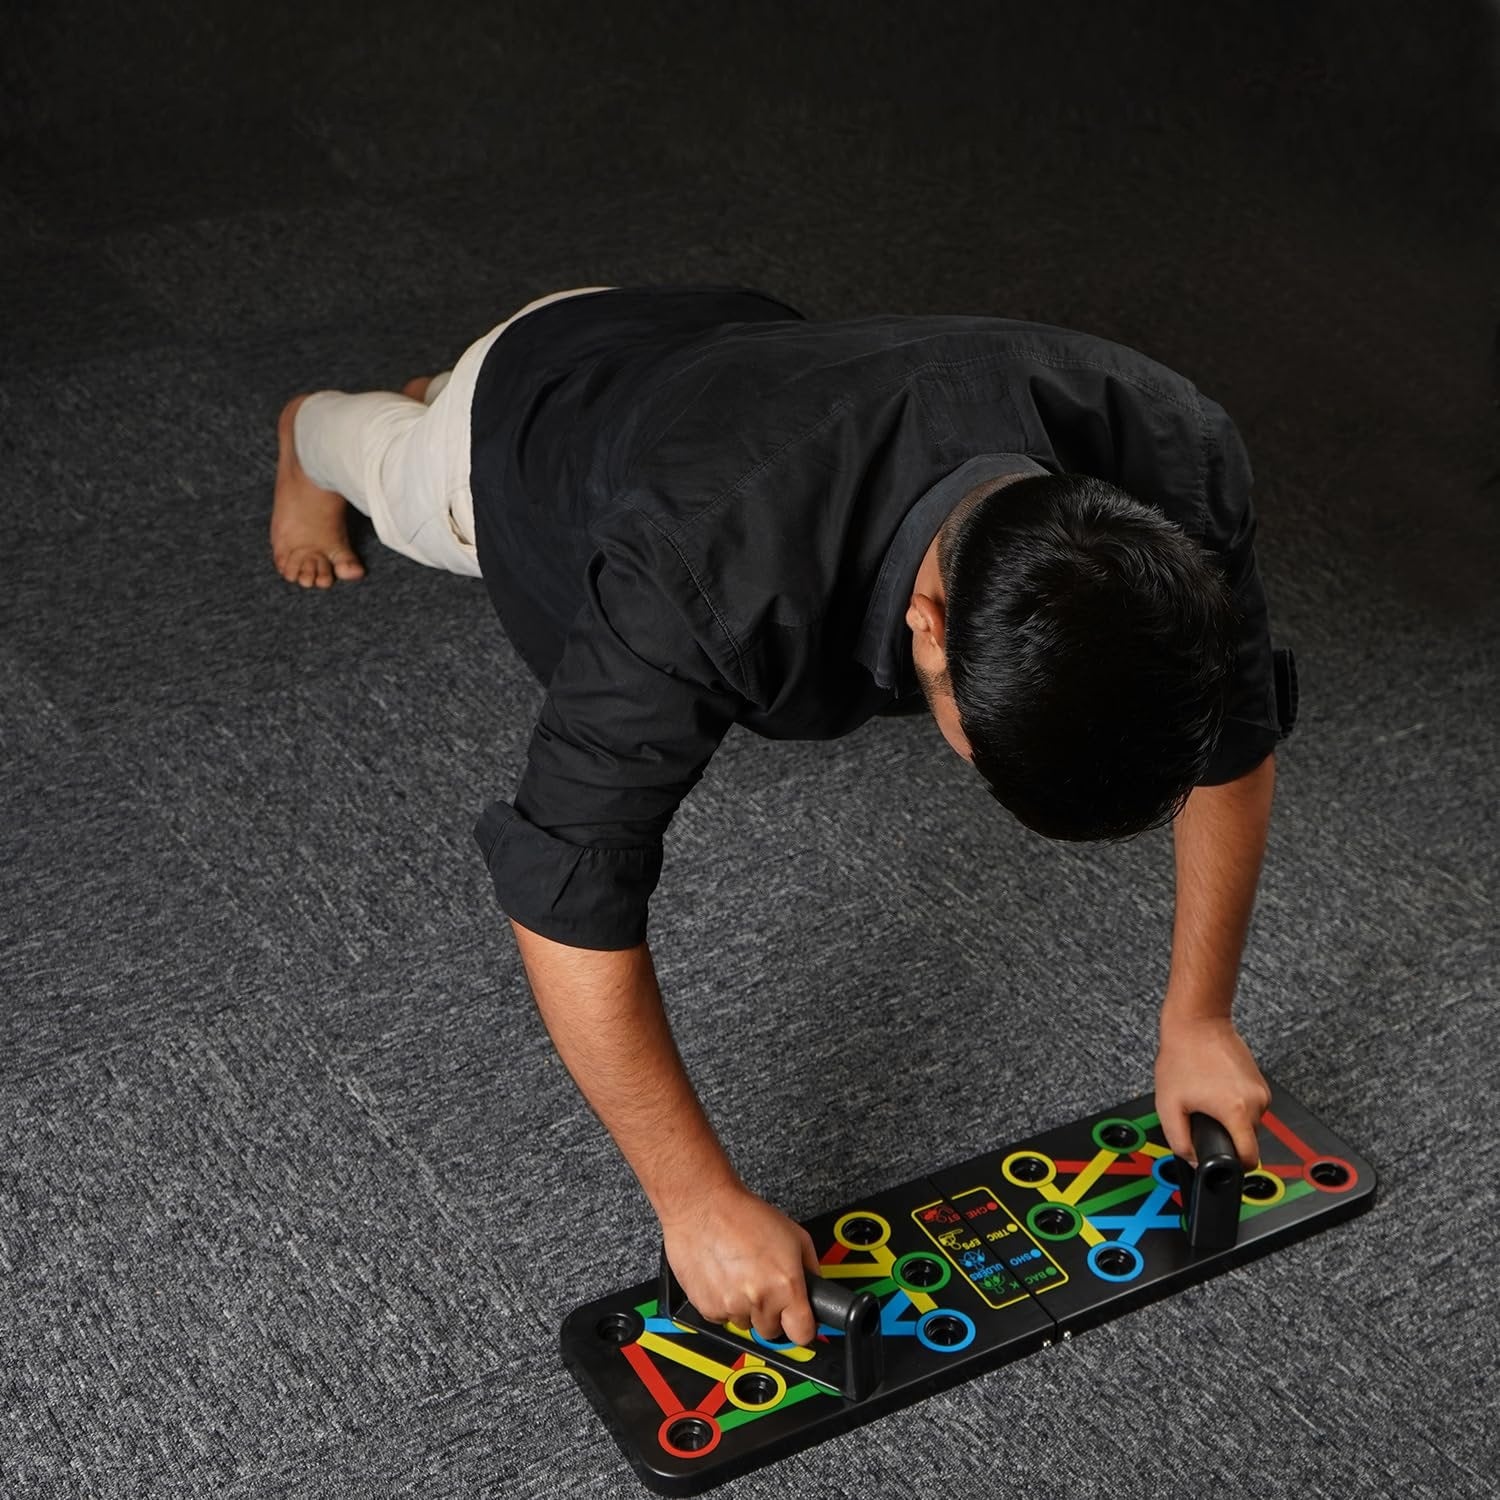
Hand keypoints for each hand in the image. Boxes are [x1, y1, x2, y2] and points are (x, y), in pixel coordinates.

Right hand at [659, 1181, 820, 1344]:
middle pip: (772, 1331)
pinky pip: (723, 1318)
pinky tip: (724, 1276)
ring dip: (747, 1307)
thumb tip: (816, 1290)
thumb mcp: (795, 1235)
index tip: (799, 1319)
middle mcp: (759, 1300)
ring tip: (740, 1274)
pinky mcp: (707, 1308)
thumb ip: (810, 1268)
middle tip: (765, 1285)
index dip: (803, 1326)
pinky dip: (725, 1302)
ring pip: (746, 1324)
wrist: (702, 1206)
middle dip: (773, 1313)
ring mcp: (731, 1307)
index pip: (803, 1334)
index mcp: (785, 1284)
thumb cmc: (744, 1214)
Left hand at [1153, 1015, 1269, 1167]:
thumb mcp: (1168, 1105)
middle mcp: (1256, 1101)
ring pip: (1248, 1121)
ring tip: (1207, 1097)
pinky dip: (1233, 1103)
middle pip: (1247, 1139)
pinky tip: (1215, 1087)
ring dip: (1228, 1117)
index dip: (1236, 1166)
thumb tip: (1193, 1160)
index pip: (1250, 1158)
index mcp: (1237, 1111)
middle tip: (1203, 1116)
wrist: (1197, 1022)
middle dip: (1225, 1134)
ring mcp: (1260, 1089)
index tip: (1224, 1163)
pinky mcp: (1260, 1080)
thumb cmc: (1182, 1056)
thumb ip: (1180, 1141)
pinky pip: (1248, 1105)